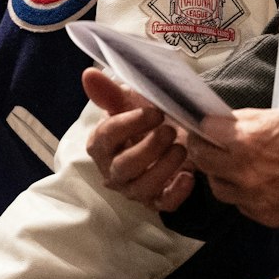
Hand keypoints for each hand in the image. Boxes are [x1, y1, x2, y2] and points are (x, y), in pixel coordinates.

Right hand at [83, 67, 195, 211]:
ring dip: (164, 167)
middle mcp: (112, 170)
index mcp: (101, 145)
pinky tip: (188, 176)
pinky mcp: (154, 201)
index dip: (129, 124)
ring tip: (181, 148)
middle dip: (149, 148)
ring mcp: (133, 189)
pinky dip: (177, 193)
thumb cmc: (143, 120)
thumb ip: (109, 92)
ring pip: (142, 188)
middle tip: (170, 130)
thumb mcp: (129, 102)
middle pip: (124, 167)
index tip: (154, 112)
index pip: (106, 137)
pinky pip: (163, 204)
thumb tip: (89, 74)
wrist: (168, 138)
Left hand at [186, 106, 278, 227]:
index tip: (200, 126)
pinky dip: (243, 193)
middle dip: (204, 150)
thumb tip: (223, 122)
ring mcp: (256, 198)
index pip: (203, 134)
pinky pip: (241, 205)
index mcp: (247, 142)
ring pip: (219, 188)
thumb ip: (245, 121)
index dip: (200, 127)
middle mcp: (246, 173)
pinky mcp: (268, 215)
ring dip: (221, 174)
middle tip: (210, 143)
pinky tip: (256, 181)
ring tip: (234, 163)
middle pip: (204, 162)